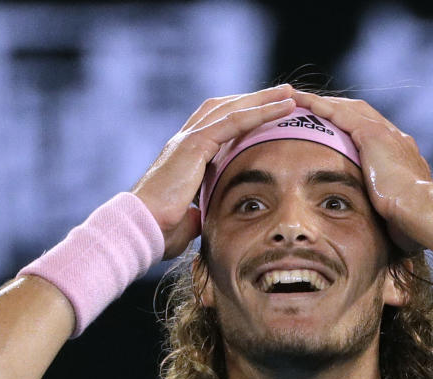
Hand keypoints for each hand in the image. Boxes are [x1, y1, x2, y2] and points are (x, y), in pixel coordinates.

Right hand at [132, 85, 295, 258]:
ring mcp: (188, 140)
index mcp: (184, 157)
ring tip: (290, 94)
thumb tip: (203, 218)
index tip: (266, 115)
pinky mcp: (195, 144)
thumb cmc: (160, 230)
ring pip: (232, 108)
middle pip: (225, 108)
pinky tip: (285, 107)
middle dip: (255, 100)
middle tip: (284, 94)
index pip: (216, 126)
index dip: (241, 117)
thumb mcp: (188, 220)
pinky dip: (261, 111)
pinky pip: (234, 120)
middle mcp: (185, 141)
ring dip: (263, 99)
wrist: (141, 228)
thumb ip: (198, 212)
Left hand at [291, 91, 431, 251]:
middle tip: (312, 107)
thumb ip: (390, 212)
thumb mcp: (398, 214)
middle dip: (336, 109)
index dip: (351, 128)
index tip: (333, 130)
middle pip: (360, 114)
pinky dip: (321, 106)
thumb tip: (391, 236)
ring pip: (348, 109)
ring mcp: (386, 134)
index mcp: (403, 156)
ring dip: (323, 103)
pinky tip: (303, 103)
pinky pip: (340, 114)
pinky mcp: (373, 135)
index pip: (373, 134)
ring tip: (299, 99)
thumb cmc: (412, 223)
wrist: (422, 211)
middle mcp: (397, 138)